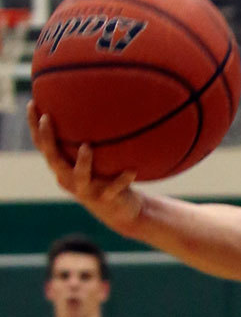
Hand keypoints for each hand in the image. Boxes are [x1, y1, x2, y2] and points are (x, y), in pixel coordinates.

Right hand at [28, 103, 143, 231]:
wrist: (122, 212)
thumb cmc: (107, 178)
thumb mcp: (96, 159)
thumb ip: (91, 139)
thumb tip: (96, 105)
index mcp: (63, 168)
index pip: (43, 146)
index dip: (35, 127)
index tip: (33, 104)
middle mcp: (69, 179)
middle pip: (53, 159)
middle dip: (48, 139)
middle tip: (47, 118)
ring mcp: (87, 190)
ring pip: (80, 176)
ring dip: (83, 162)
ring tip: (87, 146)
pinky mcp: (106, 199)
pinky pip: (114, 188)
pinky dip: (123, 179)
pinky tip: (132, 170)